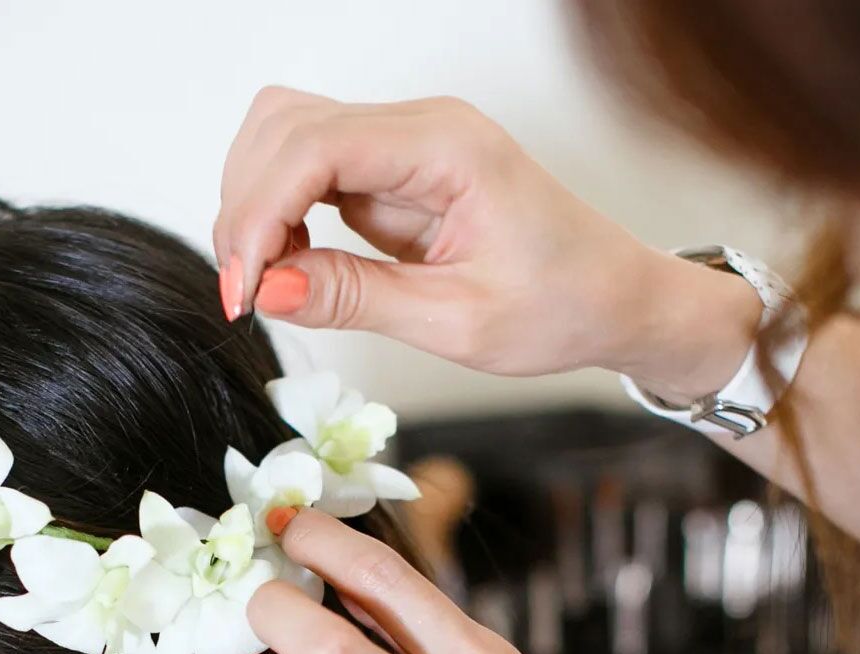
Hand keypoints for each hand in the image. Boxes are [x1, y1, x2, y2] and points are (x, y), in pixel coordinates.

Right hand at [213, 87, 759, 394]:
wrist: (615, 297)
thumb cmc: (561, 305)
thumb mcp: (457, 321)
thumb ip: (357, 299)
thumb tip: (270, 289)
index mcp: (447, 147)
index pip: (314, 148)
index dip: (259, 215)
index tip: (243, 290)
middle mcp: (420, 126)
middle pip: (285, 127)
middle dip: (247, 209)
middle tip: (247, 294)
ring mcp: (403, 142)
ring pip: (286, 136)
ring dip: (256, 205)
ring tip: (268, 281)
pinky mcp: (391, 169)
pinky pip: (309, 167)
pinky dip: (281, 213)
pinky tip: (292, 266)